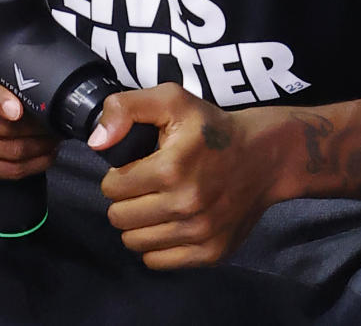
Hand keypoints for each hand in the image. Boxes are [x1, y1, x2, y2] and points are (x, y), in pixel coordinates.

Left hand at [89, 83, 275, 269]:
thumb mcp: (171, 100)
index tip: (135, 168)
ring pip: (134, 242)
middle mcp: (185, 205)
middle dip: (125, 201)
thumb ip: (126, 108)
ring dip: (138, 224)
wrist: (263, 156)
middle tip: (145, 186)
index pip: (112, 188)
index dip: (117, 176)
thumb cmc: (212, 128)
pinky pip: (158, 261)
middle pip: (119, 218)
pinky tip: (168, 222)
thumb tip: (98, 142)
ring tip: (156, 203)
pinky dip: (156, 244)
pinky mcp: (211, 253)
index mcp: (170, 168)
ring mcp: (200, 233)